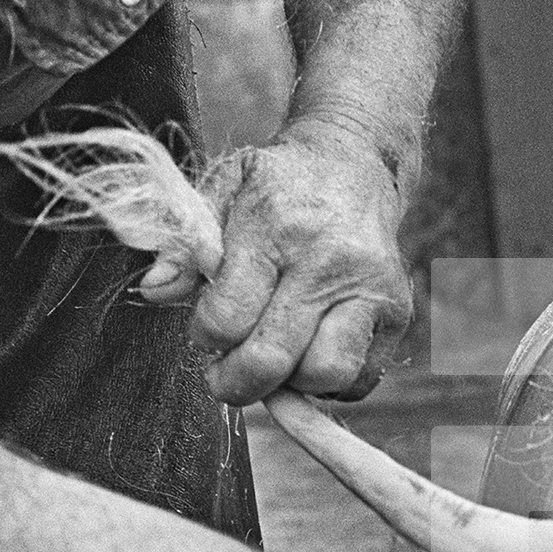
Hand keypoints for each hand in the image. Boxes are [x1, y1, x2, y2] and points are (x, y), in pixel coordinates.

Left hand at [144, 119, 415, 406]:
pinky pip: (360, 379)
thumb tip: (154, 291)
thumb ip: (183, 243)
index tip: (206, 328)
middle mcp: (330, 263)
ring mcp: (371, 291)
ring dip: (289, 385)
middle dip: (236, 382)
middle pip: (273, 358)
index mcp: (276, 228)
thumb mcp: (220, 191)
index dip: (204, 337)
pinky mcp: (398, 314)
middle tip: (224, 376)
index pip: (227, 318)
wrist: (355, 166)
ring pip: (325, 376)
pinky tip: (308, 356)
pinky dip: (328, 385)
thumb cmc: (278, 187)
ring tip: (273, 364)